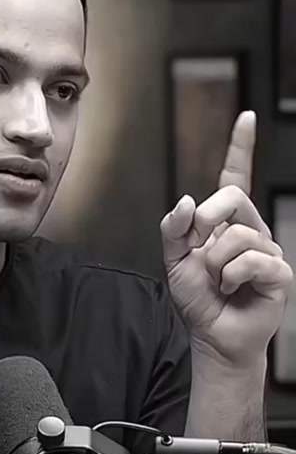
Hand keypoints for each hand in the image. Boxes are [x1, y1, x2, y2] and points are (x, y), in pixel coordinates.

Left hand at [160, 111, 292, 367]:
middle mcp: (253, 229)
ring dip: (215, 262)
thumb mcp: (174, 260)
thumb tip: (188, 201)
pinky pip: (252, 261)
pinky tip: (232, 289)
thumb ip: (174, 228)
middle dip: (207, 220)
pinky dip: (231, 276)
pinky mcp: (279, 274)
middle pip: (233, 197)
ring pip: (237, 236)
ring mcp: (269, 250)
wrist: (213, 336)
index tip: (247, 117)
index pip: (236, 177)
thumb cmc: (199, 298)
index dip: (241, 147)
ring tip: (219, 281)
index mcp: (228, 222)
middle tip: (198, 248)